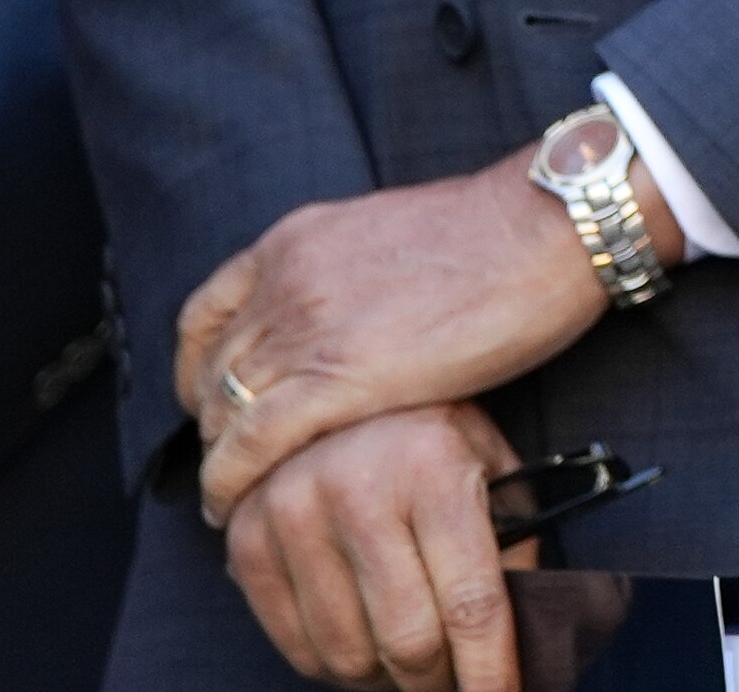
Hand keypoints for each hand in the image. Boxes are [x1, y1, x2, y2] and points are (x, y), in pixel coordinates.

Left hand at [184, 160, 620, 519]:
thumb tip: (344, 320)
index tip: (211, 404)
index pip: (206, 314)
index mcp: (296, 238)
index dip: (197, 370)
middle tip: (228, 466)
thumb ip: (346, 275)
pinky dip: (229, 482)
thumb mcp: (389, 237)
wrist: (541, 228)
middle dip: (211, 425)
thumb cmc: (495, 236)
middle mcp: (286, 278)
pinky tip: (229, 509)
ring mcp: (306, 326)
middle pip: (211, 370)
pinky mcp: (337, 378)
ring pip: (223, 411)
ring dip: (218, 462)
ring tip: (229, 499)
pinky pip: (251, 444)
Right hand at [226, 400, 525, 691]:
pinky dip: (337, 666)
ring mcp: (293, 513)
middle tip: (455, 678)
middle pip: (409, 643)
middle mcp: (357, 487)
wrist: (329, 385)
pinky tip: (363, 639)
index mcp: (432, 464)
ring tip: (411, 655)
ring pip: (350, 657)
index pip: (471, 603)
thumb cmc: (430, 433)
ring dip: (387, 677)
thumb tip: (529, 643)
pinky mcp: (247, 539)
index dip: (490, 674)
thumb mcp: (490, 465)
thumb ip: (513, 546)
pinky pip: (298, 649)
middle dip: (442, 680)